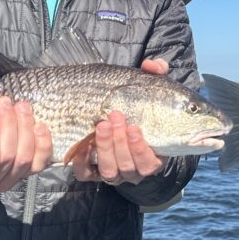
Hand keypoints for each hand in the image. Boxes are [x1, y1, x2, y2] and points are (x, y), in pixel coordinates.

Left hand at [70, 57, 168, 185]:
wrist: (115, 111)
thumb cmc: (138, 103)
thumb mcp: (150, 88)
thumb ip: (156, 74)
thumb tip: (153, 65)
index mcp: (153, 155)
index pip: (151, 163)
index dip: (141, 149)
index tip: (134, 127)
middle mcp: (134, 168)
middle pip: (128, 166)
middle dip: (120, 142)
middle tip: (115, 116)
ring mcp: (113, 171)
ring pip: (110, 171)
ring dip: (105, 148)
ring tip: (101, 124)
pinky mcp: (91, 171)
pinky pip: (85, 174)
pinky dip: (82, 162)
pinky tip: (82, 144)